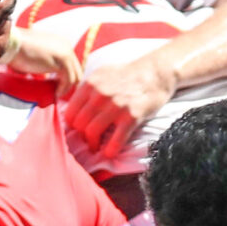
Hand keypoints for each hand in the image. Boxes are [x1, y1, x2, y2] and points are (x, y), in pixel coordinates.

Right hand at [1, 27, 82, 93]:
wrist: (12, 44)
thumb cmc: (19, 50)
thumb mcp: (37, 55)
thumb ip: (46, 63)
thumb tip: (47, 77)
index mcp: (61, 43)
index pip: (72, 64)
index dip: (66, 77)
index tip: (56, 86)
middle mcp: (66, 47)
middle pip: (76, 70)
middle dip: (68, 83)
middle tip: (57, 92)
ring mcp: (66, 53)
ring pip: (75, 76)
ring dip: (66, 87)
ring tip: (55, 94)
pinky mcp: (62, 61)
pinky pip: (69, 80)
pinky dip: (63, 89)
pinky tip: (55, 93)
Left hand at [61, 51, 175, 159]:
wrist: (156, 72)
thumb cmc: (128, 74)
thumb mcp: (102, 74)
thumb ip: (87, 88)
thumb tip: (70, 104)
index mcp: (91, 84)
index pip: (70, 112)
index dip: (72, 125)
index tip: (78, 130)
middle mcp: (100, 94)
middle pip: (79, 124)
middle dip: (81, 136)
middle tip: (87, 141)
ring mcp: (116, 106)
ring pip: (92, 132)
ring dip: (93, 144)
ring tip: (96, 148)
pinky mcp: (131, 116)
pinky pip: (116, 139)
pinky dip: (111, 150)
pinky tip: (110, 153)